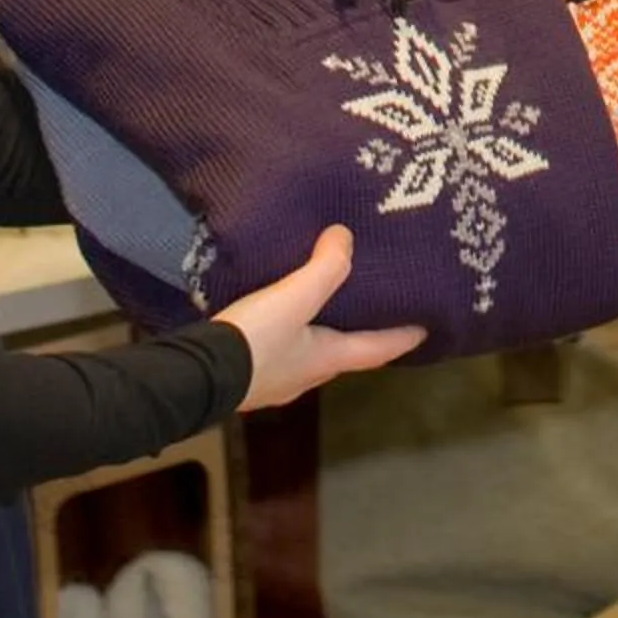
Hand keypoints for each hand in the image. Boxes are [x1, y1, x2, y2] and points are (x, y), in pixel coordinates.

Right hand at [216, 226, 426, 411]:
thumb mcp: (295, 298)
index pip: (378, 350)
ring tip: (328, 305)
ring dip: (324, 330)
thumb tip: (346, 238)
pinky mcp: (248, 373)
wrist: (191, 378)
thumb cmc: (253, 341)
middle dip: (362, 333)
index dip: (403, 337)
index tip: (426, 329)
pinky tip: (278, 316)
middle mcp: (306, 375)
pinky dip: (291, 331)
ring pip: (311, 351)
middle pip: (346, 352)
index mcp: (327, 359)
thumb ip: (325, 268)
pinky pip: (281, 348)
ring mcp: (276, 379)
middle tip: (377, 310)